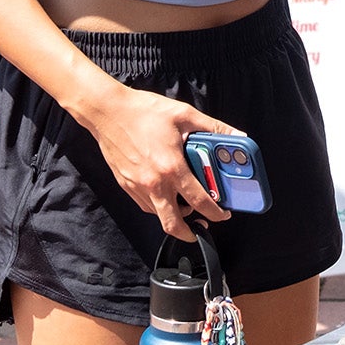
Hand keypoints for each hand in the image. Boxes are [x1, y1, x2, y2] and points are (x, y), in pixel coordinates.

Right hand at [85, 86, 235, 241]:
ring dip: (174, 215)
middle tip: (202, 225)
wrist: (107, 111)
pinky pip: (145, 204)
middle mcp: (154, 183)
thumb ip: (213, 128)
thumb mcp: (184, 115)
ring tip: (184, 203)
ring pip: (158, 215)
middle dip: (190, 233)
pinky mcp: (125, 185)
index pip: (199, 202)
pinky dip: (157, 204)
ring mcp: (137, 187)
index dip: (216, 213)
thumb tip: (237, 136)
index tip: (223, 214)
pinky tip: (164, 191)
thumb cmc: (143, 111)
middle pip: (173, 225)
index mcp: (172, 168)